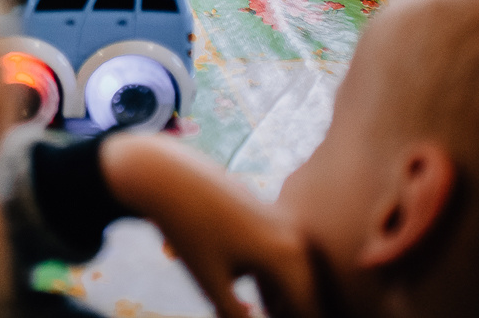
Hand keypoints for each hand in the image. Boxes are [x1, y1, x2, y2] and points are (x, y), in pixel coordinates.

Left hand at [101, 133, 315, 317]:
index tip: (269, 317)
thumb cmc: (188, 230)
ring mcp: (286, 223)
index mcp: (286, 257)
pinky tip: (260, 295)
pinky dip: (277, 280)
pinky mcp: (273, 216)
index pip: (309, 309)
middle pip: (309, 294)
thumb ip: (235, 315)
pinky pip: (287, 258)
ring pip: (299, 276)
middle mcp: (295, 238)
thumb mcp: (210, 282)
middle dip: (292, 312)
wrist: (169, 176)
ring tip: (262, 309)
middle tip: (263, 313)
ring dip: (286, 300)